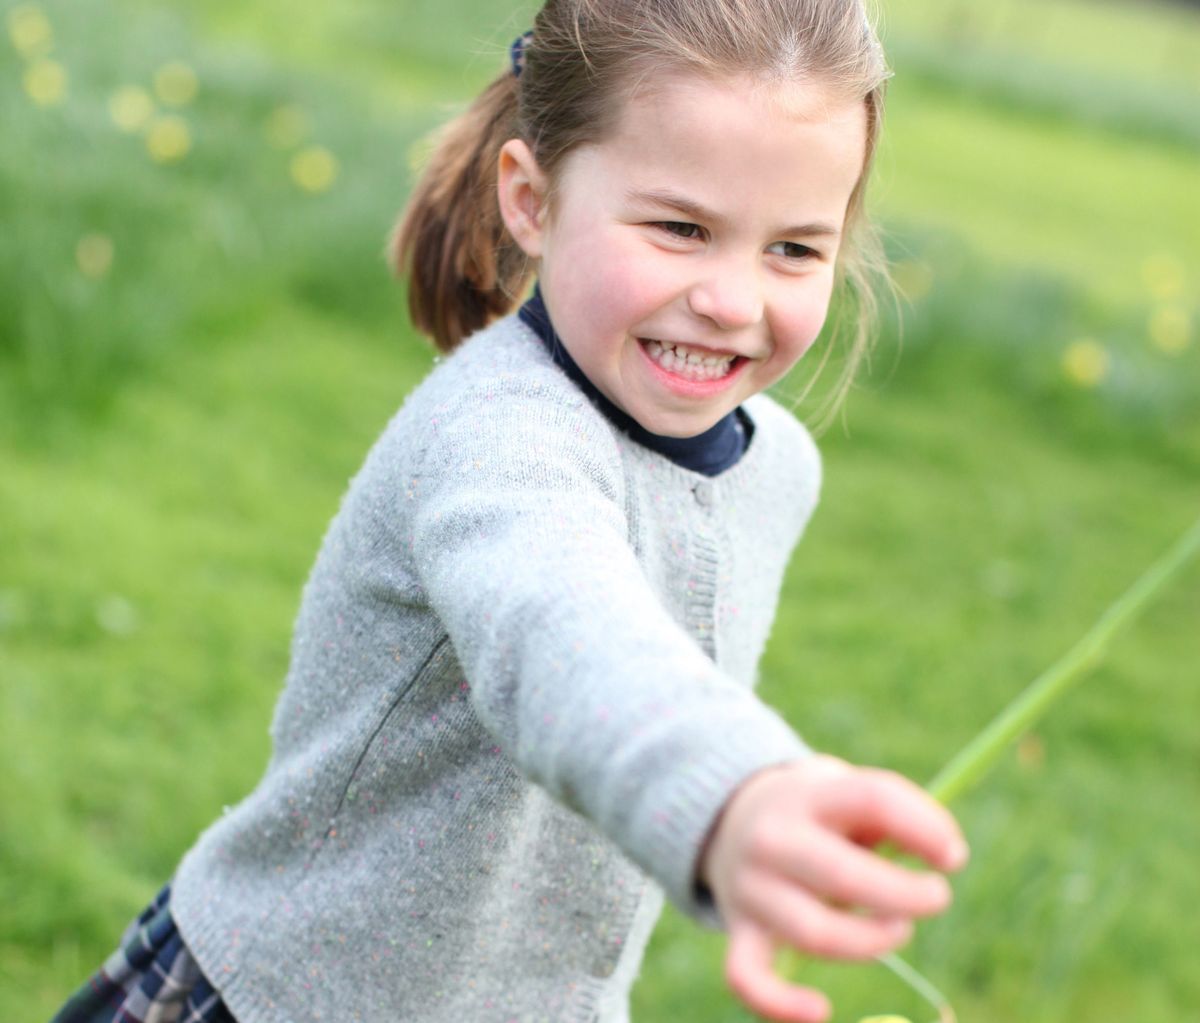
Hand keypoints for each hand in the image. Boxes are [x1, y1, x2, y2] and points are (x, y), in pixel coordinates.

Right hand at [700, 754, 967, 1021]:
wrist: (732, 817)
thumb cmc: (818, 812)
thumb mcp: (846, 791)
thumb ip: (892, 813)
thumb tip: (948, 854)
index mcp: (809, 795)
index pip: (872, 799)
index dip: (924, 829)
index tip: (953, 857)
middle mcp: (773, 838)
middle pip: (842, 875)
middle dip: (904, 896)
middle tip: (937, 897)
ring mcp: (751, 887)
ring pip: (814, 934)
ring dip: (870, 942)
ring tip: (897, 929)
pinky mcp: (739, 930)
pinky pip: (747, 976)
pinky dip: (779, 1004)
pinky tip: (819, 1010)